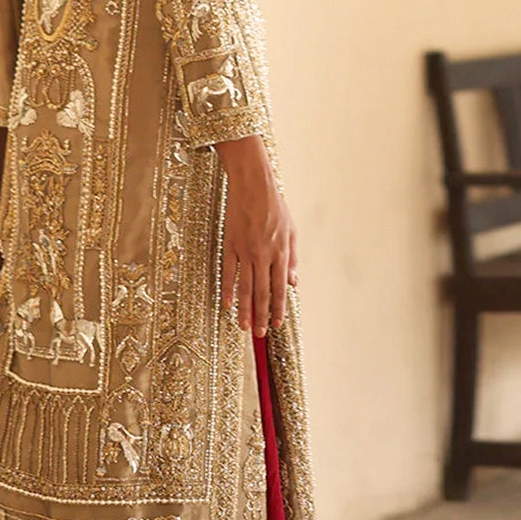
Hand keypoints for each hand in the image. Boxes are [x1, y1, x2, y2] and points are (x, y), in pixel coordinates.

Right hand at [213, 134, 297, 334]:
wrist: (254, 185)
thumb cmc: (275, 206)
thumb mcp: (292, 231)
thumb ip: (293, 258)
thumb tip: (294, 281)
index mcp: (281, 252)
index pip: (280, 288)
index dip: (279, 308)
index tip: (278, 324)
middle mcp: (264, 255)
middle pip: (262, 292)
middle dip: (262, 315)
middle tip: (260, 334)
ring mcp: (245, 251)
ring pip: (244, 286)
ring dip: (245, 309)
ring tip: (244, 326)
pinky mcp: (230, 244)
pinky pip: (228, 272)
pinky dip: (227, 289)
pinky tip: (227, 303)